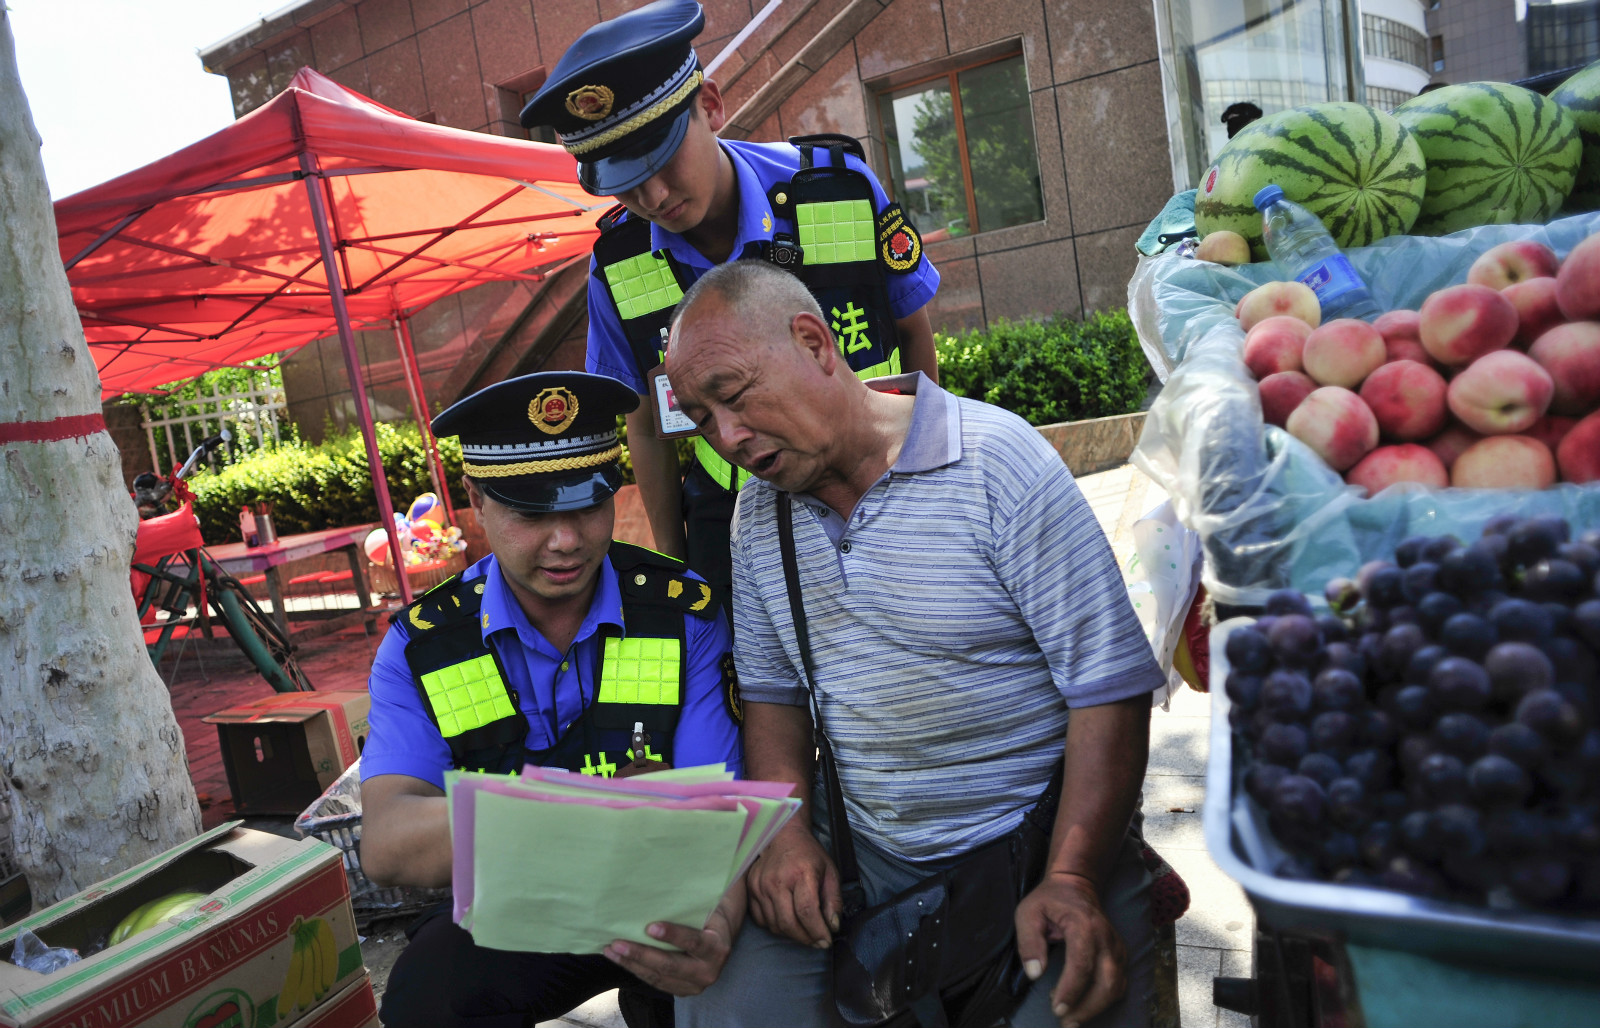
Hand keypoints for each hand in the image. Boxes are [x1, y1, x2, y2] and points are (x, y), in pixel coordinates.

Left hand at [603, 886, 741, 996]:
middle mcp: (708, 971)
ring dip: (631, 963)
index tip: (650, 927)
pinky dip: (635, 970)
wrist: (721, 940)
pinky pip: (655, 982)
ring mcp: (694, 985)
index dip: (673, 935)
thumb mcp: (710, 906)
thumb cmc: (710, 915)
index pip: (694, 942)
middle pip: (669, 965)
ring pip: (658, 976)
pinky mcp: (681, 989)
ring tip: (612, 950)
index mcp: (717, 948)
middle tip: (618, 943)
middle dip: (641, 954)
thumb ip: (696, 898)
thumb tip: (675, 869)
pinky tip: (619, 959)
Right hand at [745, 824, 839, 947]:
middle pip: (788, 923)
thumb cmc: (809, 854)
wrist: (782, 835)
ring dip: (792, 935)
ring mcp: (760, 886)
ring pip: (775, 925)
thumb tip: (832, 926)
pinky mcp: (751, 890)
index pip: (807, 911)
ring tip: (805, 932)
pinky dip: (776, 927)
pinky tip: (788, 922)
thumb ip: (833, 900)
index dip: (817, 931)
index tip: (826, 941)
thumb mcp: (830, 872)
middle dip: (805, 939)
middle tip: (817, 942)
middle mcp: (777, 881)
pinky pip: (762, 920)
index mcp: (800, 873)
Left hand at [1014, 872, 1126, 1027]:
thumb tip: (1034, 973)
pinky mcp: (1120, 954)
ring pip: (1117, 986)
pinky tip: (1085, 1006)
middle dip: (1087, 1007)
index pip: (1082, 964)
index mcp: (1084, 926)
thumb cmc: (1049, 900)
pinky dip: (1105, 999)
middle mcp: (1106, 938)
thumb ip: (1028, 942)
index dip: (1071, 990)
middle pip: (1107, 981)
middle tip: (1065, 1022)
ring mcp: (1116, 947)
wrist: (1076, 884)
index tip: (1057, 1009)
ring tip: (1072, 1020)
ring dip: (1097, 1008)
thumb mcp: (1028, 913)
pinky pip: (1120, 983)